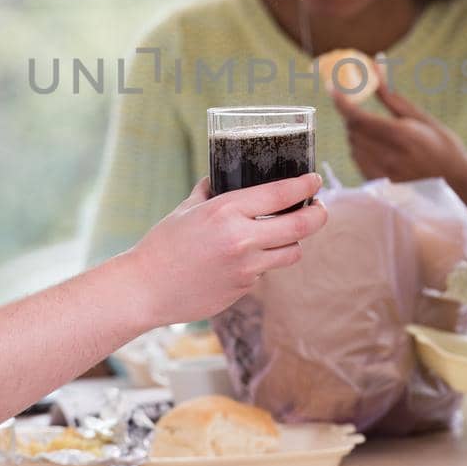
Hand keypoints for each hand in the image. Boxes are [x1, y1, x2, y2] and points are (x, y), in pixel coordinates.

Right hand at [120, 174, 325, 324]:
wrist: (146, 289)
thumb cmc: (163, 245)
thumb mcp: (187, 209)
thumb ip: (210, 191)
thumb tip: (221, 177)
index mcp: (226, 210)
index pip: (281, 193)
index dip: (305, 186)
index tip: (314, 180)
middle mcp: (242, 238)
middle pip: (301, 225)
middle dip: (319, 214)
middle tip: (320, 207)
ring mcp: (246, 267)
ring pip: (292, 252)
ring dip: (292, 242)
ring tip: (284, 234)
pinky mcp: (244, 288)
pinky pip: (265, 271)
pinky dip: (262, 262)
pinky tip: (243, 259)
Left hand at [332, 79, 466, 187]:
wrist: (457, 183)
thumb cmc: (443, 145)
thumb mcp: (420, 117)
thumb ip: (391, 94)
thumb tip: (376, 63)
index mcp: (401, 135)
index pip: (358, 117)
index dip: (341, 102)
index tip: (333, 89)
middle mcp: (390, 156)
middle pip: (352, 130)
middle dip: (352, 117)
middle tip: (363, 111)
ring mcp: (384, 173)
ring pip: (353, 146)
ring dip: (356, 134)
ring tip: (378, 133)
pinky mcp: (381, 185)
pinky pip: (358, 161)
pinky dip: (361, 150)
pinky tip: (378, 149)